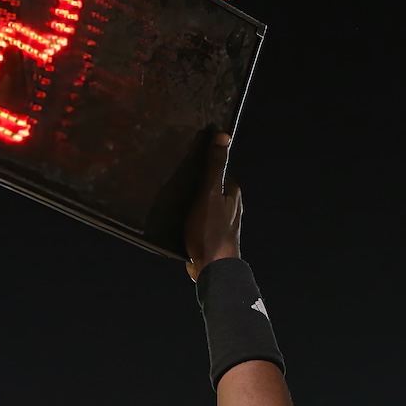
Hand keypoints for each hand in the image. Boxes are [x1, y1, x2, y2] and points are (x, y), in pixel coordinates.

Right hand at [184, 132, 241, 280]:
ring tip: (172, 198)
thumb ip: (216, 167)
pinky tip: (177, 217)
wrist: (212, 269)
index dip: (201, 162)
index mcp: (233, 192)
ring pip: (203, 203)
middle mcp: (230, 205)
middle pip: (209, 186)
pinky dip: (188, 215)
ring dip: (190, 200)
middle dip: (194, 182)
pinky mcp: (210, 234)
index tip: (185, 158)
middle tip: (174, 179)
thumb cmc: (211, 231)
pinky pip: (197, 218)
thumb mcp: (210, 193)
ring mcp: (221, 221)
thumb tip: (224, 136)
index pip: (217, 168)